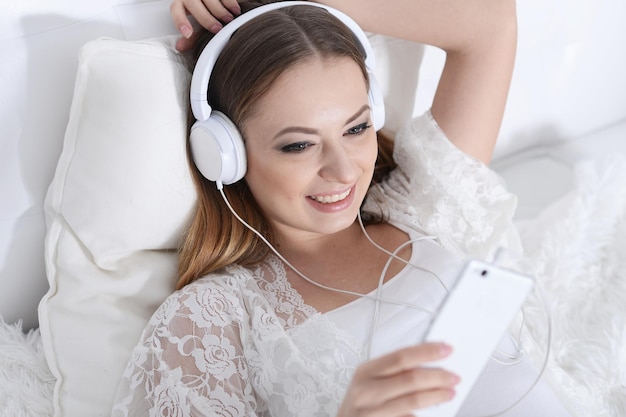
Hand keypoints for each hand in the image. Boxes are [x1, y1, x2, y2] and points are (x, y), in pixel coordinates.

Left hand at [170, 0, 241, 50]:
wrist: (218, 2)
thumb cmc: (206, 13)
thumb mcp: (198, 23)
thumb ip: (192, 35)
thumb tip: (180, 47)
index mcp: (182, 3)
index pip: (176, 9)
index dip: (181, 21)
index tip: (188, 33)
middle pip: (193, 3)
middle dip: (206, 18)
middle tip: (217, 29)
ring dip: (220, 11)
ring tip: (228, 20)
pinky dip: (230, 3)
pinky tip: (235, 11)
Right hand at [337, 343, 458, 416]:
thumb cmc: (360, 403)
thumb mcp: (368, 381)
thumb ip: (393, 372)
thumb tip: (426, 363)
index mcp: (365, 372)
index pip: (401, 357)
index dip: (426, 352)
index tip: (445, 349)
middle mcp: (366, 391)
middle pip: (410, 378)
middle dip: (437, 377)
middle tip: (453, 376)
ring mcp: (372, 411)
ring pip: (413, 401)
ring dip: (436, 396)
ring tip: (449, 393)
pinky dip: (424, 415)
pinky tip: (433, 412)